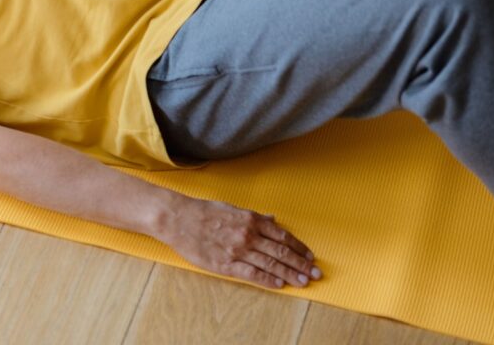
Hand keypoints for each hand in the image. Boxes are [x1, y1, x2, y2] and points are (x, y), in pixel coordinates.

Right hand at [158, 195, 321, 289]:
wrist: (178, 219)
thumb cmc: (203, 211)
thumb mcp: (232, 208)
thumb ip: (253, 216)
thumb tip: (272, 219)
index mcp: (250, 219)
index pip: (282, 236)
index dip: (298, 247)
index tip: (309, 255)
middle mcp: (248, 235)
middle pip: (281, 252)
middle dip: (301, 263)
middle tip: (316, 272)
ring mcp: (238, 250)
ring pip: (270, 264)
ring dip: (290, 274)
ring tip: (303, 281)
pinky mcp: (226, 264)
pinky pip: (252, 274)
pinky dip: (267, 279)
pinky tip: (279, 284)